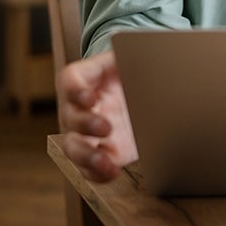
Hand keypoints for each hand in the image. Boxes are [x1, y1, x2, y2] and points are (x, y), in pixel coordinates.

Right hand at [57, 49, 137, 182]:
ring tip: (105, 163)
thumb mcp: (137, 56)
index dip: (75, 90)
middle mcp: (82, 107)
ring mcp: (88, 132)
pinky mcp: (101, 152)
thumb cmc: (138, 68)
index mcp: (89, 77)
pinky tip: (112, 174)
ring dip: (86, 156)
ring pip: (73, 147)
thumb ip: (139, 53)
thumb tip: (155, 51)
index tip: (89, 97)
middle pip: (70, 116)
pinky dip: (97, 174)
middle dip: (85, 124)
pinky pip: (88, 168)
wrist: (148, 91)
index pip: (71, 80)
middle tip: (106, 127)